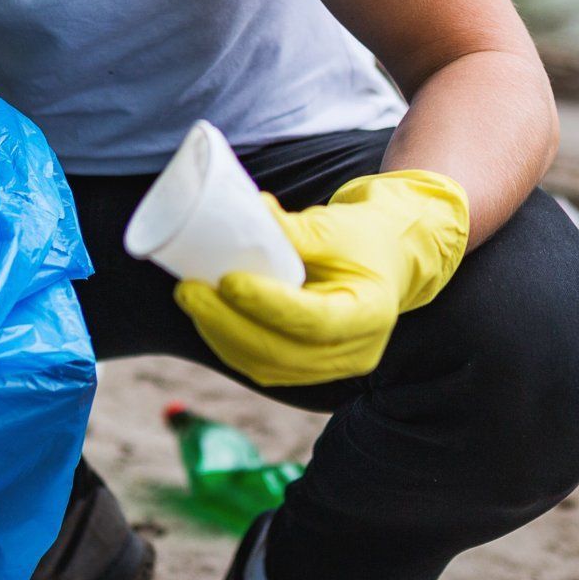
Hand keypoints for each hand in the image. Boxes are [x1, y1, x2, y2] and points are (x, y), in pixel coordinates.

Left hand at [175, 170, 469, 387]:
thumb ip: (292, 228)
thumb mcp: (335, 227)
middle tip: (188, 290)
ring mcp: (333, 368)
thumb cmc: (363, 237)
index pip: (312, 320)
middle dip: (226, 324)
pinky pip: (265, 367)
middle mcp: (355, 351)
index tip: (227, 279)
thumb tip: (249, 210)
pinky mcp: (311, 369)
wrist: (390, 259)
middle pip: (281, 352)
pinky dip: (232, 345)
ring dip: (221, 336)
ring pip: (267, 365)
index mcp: (370, 312)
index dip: (266, 304)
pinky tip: (207, 319)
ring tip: (191, 299)